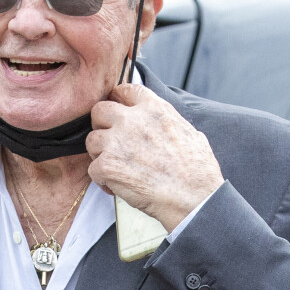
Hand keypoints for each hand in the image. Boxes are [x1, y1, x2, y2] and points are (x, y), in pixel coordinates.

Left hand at [86, 84, 223, 231]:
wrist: (194, 199)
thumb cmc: (198, 171)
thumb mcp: (189, 132)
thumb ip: (168, 120)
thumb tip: (163, 122)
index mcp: (154, 109)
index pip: (125, 90)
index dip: (117, 99)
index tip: (117, 109)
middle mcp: (132, 120)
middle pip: (99, 110)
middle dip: (101, 125)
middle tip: (110, 141)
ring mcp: (117, 141)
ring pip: (92, 140)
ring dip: (101, 154)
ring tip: (117, 168)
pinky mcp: (108, 165)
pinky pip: (93, 168)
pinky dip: (102, 180)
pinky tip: (117, 186)